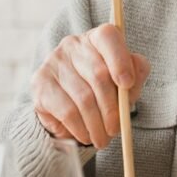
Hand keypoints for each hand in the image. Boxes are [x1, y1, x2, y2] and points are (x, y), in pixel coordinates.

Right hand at [30, 25, 149, 149]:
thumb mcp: (126, 80)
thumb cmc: (105, 88)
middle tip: (116, 130)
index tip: (127, 84)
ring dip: (96, 124)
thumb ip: (136, 75)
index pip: (108, 38)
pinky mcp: (40, 83)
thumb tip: (131, 82)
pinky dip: (79, 128)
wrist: (69, 102)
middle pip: (98, 74)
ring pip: (83, 97)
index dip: (120, 60)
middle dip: (111, 108)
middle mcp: (73, 45)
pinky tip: (85, 135)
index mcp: (98, 38)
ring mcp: (54, 62)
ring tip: (102, 139)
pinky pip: (65, 110)